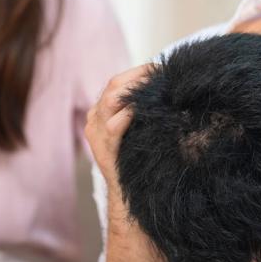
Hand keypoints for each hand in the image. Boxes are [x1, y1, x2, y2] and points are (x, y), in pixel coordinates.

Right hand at [84, 64, 151, 197]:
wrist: (126, 194)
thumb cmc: (135, 160)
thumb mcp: (136, 130)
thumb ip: (141, 111)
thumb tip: (167, 90)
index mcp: (100, 112)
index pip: (116, 83)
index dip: (137, 72)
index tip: (159, 68)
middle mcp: (94, 120)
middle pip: (112, 87)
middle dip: (138, 77)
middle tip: (161, 74)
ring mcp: (96, 134)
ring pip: (110, 101)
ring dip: (135, 91)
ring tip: (155, 87)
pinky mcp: (103, 149)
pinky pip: (114, 126)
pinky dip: (128, 114)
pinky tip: (142, 109)